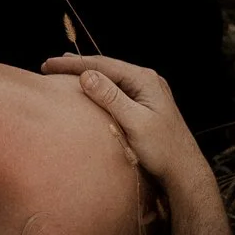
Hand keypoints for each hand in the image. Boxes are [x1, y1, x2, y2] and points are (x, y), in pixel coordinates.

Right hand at [41, 53, 209, 190]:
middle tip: (50, 64)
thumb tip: (87, 75)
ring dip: (87, 74)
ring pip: (112, 77)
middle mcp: (148, 81)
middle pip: (107, 67)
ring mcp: (148, 92)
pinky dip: (99, 86)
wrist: (185, 171)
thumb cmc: (163, 150)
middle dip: (78, 65)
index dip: (74, 64)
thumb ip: (111, 98)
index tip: (49, 64)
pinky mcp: (146, 105)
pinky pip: (117, 89)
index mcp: (145, 80)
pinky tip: (90, 88)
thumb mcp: (134, 123)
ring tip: (65, 70)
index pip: (104, 65)